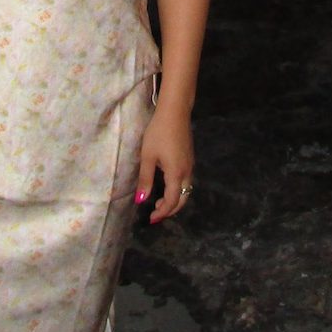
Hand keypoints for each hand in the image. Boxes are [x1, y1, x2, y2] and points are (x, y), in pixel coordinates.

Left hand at [135, 107, 194, 223]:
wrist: (175, 112)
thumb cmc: (158, 133)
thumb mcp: (147, 157)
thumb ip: (145, 180)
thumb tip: (140, 201)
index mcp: (176, 174)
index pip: (171, 201)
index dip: (162, 212)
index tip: (150, 218)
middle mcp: (187, 172)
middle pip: (183, 199)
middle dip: (170, 210)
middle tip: (155, 214)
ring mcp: (190, 165)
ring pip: (186, 191)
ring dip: (174, 200)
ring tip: (158, 202)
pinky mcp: (189, 159)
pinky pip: (186, 182)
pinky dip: (177, 190)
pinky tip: (166, 187)